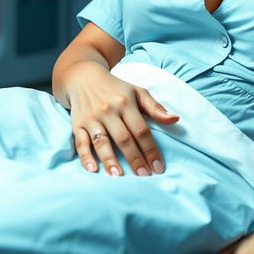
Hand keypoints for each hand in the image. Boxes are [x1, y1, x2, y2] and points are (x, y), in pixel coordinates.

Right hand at [65, 61, 179, 176]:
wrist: (84, 78)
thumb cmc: (116, 88)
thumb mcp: (137, 92)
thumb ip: (155, 107)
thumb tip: (175, 119)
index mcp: (126, 103)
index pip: (141, 130)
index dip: (151, 149)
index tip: (158, 167)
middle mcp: (109, 110)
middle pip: (123, 138)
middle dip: (134, 158)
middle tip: (144, 175)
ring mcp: (92, 118)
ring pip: (102, 141)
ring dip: (110, 160)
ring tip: (119, 176)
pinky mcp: (77, 124)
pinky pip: (80, 142)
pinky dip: (85, 156)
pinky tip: (93, 169)